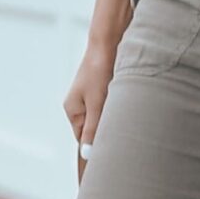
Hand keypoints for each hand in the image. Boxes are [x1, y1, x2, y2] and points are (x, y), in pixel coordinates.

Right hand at [62, 29, 120, 151]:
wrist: (108, 42)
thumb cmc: (98, 69)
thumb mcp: (96, 103)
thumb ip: (92, 128)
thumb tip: (87, 153)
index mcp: (72, 110)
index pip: (82, 139)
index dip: (95, 147)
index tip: (108, 156)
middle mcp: (80, 105)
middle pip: (94, 129)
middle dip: (107, 132)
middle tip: (122, 137)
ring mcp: (93, 97)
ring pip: (105, 118)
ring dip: (115, 118)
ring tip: (124, 114)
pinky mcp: (105, 90)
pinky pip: (112, 107)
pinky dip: (119, 108)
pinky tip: (127, 105)